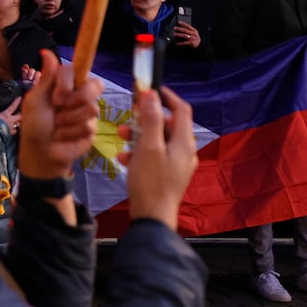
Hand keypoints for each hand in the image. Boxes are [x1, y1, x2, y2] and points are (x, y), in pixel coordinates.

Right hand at [0, 97, 21, 135]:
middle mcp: (10, 121)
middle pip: (20, 116)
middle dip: (22, 114)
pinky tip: (13, 130)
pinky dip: (14, 130)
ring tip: (19, 122)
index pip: (12, 107)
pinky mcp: (10, 133)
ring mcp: (11, 127)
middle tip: (24, 112)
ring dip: (19, 123)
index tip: (20, 98)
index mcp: (6, 115)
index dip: (16, 102)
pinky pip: (14, 132)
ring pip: (18, 125)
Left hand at [17, 52, 101, 179]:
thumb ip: (46, 77)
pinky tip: (64, 137)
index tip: (57, 95)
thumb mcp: (36, 99)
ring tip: (57, 126)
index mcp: (65, 84)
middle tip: (58, 109)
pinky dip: (71, 133)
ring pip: (90, 108)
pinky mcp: (93, 129)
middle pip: (95, 85)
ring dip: (68, 120)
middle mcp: (79, 94)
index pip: (78, 69)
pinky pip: (88, 126)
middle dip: (75, 99)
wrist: (41, 152)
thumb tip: (46, 51)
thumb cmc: (34, 124)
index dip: (69, 82)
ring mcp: (87, 111)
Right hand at [118, 86, 197, 230]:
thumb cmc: (151, 181)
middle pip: (167, 125)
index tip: (149, 89)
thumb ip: (150, 120)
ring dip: (139, 136)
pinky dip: (139, 152)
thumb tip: (151, 95)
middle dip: (145, 119)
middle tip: (128, 118)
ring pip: (158, 140)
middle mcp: (185, 151)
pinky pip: (154, 155)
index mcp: (184, 142)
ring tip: (122, 139)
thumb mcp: (147, 147)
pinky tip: (124, 159)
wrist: (152, 217)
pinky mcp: (168, 175)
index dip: (166, 97)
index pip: (181, 109)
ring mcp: (177, 164)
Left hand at [173, 21, 200, 47]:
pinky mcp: (191, 43)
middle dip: (179, 29)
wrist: (199, 44)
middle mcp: (193, 34)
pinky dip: (180, 43)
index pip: (188, 26)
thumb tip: (180, 27)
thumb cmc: (194, 37)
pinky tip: (177, 43)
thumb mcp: (193, 32)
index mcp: (194, 30)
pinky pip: (184, 42)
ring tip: (174, 34)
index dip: (183, 23)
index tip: (178, 22)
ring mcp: (192, 38)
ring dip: (178, 35)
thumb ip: (189, 30)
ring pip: (184, 35)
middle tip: (174, 28)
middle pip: (185, 30)